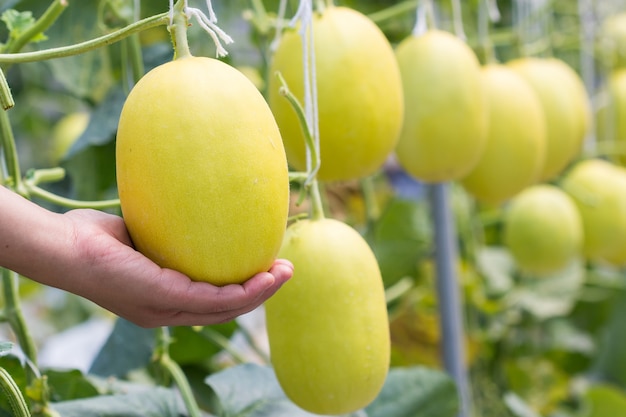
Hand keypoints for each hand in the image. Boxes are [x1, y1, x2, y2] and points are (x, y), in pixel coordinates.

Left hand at [60, 209, 292, 327]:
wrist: (64, 246)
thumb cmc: (95, 236)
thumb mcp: (141, 232)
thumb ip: (168, 231)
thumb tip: (191, 203)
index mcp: (162, 300)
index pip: (210, 302)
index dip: (243, 290)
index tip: (266, 268)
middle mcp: (165, 312)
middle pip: (224, 311)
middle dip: (259, 294)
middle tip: (285, 271)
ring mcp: (164, 310)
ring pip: (224, 310)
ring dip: (259, 294)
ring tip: (284, 274)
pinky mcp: (162, 298)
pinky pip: (211, 300)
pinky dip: (241, 292)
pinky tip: (262, 277)